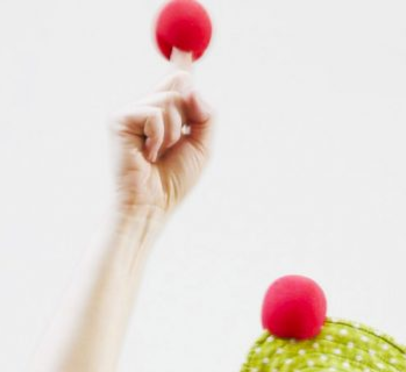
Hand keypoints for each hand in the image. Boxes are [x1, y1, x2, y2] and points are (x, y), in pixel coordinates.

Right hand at [113, 72, 212, 217]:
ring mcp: (131, 111)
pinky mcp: (119, 118)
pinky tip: (148, 154)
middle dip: (189, 114)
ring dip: (175, 132)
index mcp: (165, 114)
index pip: (178, 84)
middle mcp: (146, 108)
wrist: (151, 205)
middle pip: (180, 86)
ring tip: (159, 154)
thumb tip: (191, 86)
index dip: (183, 68)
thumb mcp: (201, 146)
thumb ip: (205, 115)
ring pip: (170, 100)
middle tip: (178, 142)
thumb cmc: (173, 180)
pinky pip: (154, 113)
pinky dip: (160, 136)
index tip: (186, 51)